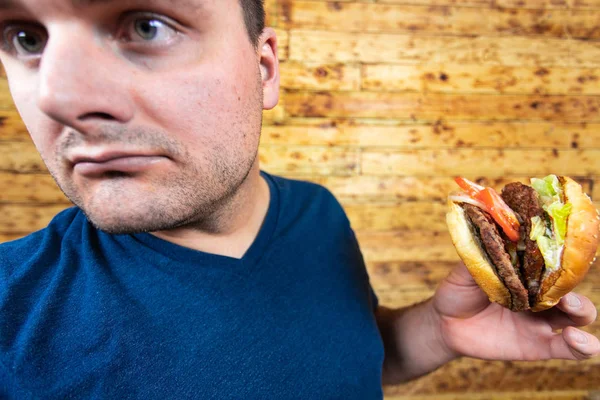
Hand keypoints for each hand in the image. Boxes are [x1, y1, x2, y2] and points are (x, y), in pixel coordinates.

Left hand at [432, 263, 599, 360]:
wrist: (445, 324)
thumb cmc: (457, 292)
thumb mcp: (464, 271)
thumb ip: (481, 257)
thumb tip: (491, 235)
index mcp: (525, 273)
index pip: (552, 262)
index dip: (560, 258)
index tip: (561, 252)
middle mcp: (538, 294)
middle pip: (570, 287)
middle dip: (572, 284)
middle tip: (560, 286)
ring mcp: (541, 320)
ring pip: (578, 316)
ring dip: (582, 310)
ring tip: (568, 307)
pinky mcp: (539, 345)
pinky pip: (570, 349)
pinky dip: (583, 345)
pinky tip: (577, 340)